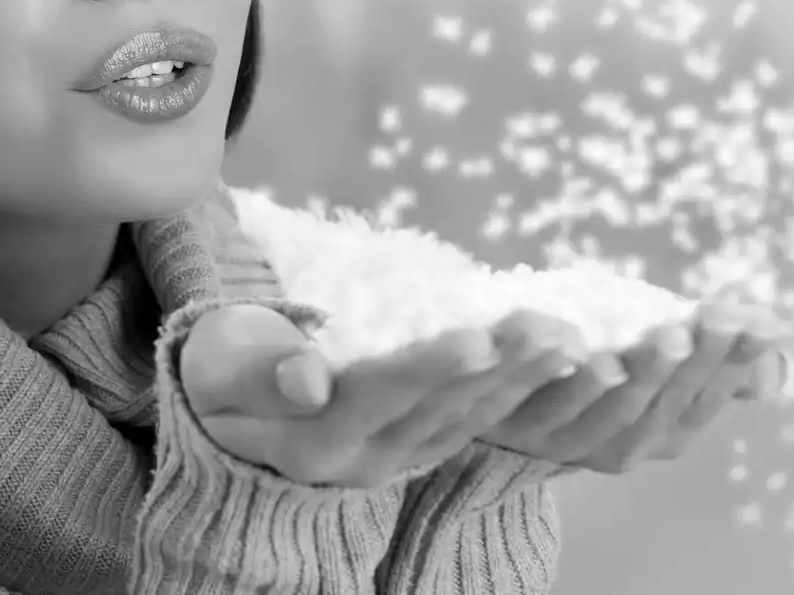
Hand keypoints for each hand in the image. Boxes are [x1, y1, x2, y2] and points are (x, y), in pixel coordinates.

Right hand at [179, 304, 583, 488]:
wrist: (226, 410)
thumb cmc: (221, 368)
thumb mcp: (220, 364)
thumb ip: (261, 371)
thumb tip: (307, 378)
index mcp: (312, 439)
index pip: (380, 396)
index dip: (430, 367)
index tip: (477, 336)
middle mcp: (361, 461)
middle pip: (440, 410)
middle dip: (502, 371)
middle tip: (557, 332)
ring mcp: (394, 461)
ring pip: (468, 420)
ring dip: (524, 383)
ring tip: (573, 344)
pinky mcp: (417, 451)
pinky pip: (475, 425)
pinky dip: (517, 394)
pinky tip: (555, 366)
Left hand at [478, 303, 787, 473]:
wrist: (499, 394)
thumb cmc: (595, 369)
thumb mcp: (655, 357)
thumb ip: (709, 351)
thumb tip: (774, 337)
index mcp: (658, 434)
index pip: (700, 404)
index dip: (725, 366)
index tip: (747, 321)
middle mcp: (614, 447)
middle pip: (652, 410)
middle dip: (681, 367)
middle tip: (697, 325)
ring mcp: (558, 438)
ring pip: (597, 414)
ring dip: (628, 378)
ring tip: (654, 340)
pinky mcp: (505, 417)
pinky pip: (530, 402)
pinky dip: (552, 372)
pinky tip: (569, 339)